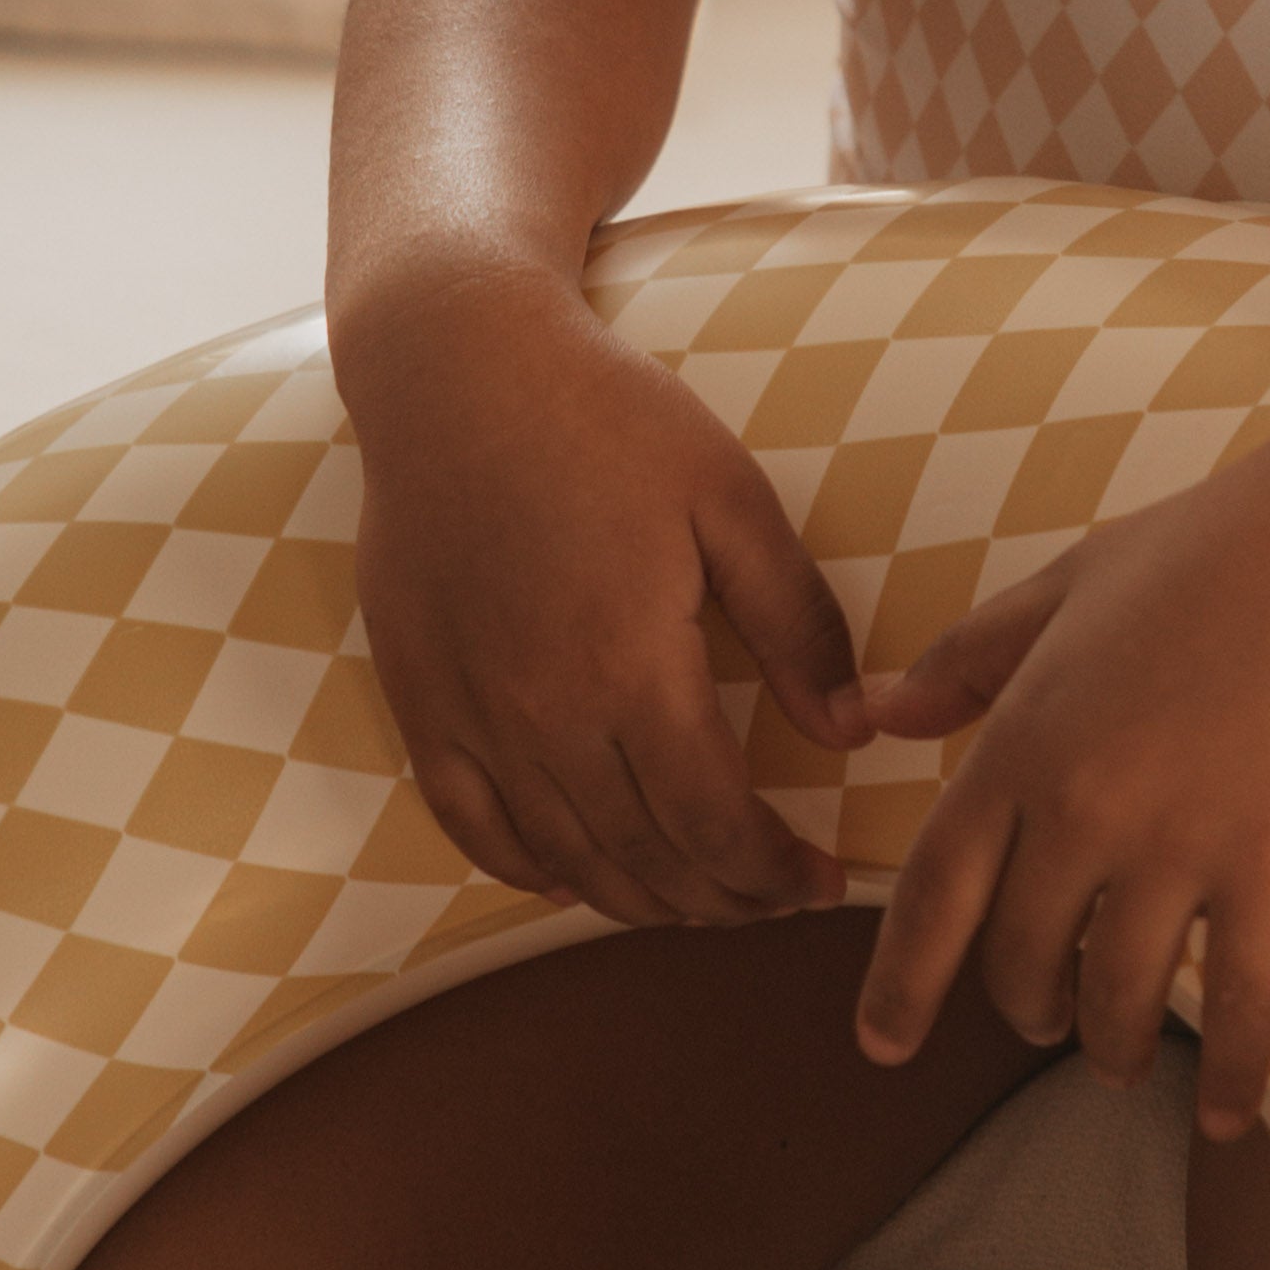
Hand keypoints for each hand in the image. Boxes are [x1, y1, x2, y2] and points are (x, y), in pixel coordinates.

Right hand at [349, 285, 869, 929]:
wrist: (455, 368)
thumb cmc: (604, 417)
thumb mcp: (730, 496)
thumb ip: (796, 620)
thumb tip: (850, 729)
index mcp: (629, 666)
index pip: (713, 824)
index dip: (774, 873)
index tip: (823, 884)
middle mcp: (541, 713)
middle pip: (644, 859)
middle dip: (722, 899)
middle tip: (776, 900)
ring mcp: (470, 716)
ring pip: (563, 860)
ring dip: (640, 899)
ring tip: (700, 898)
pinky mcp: (419, 701)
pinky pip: (473, 827)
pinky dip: (532, 871)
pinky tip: (579, 876)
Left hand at [852, 452, 1269, 1138]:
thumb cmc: (1209, 546)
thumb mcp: (1064, 585)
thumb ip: (965, 661)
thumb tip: (870, 713)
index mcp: (1022, 738)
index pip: (935, 893)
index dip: (900, 983)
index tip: (880, 1047)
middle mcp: (1082, 806)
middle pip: (1023, 963)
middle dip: (1028, 1011)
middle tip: (1046, 1020)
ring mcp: (1179, 843)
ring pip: (1119, 1000)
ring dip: (1114, 1047)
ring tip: (1124, 1056)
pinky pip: (1241, 1006)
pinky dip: (1229, 1077)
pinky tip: (1222, 1114)